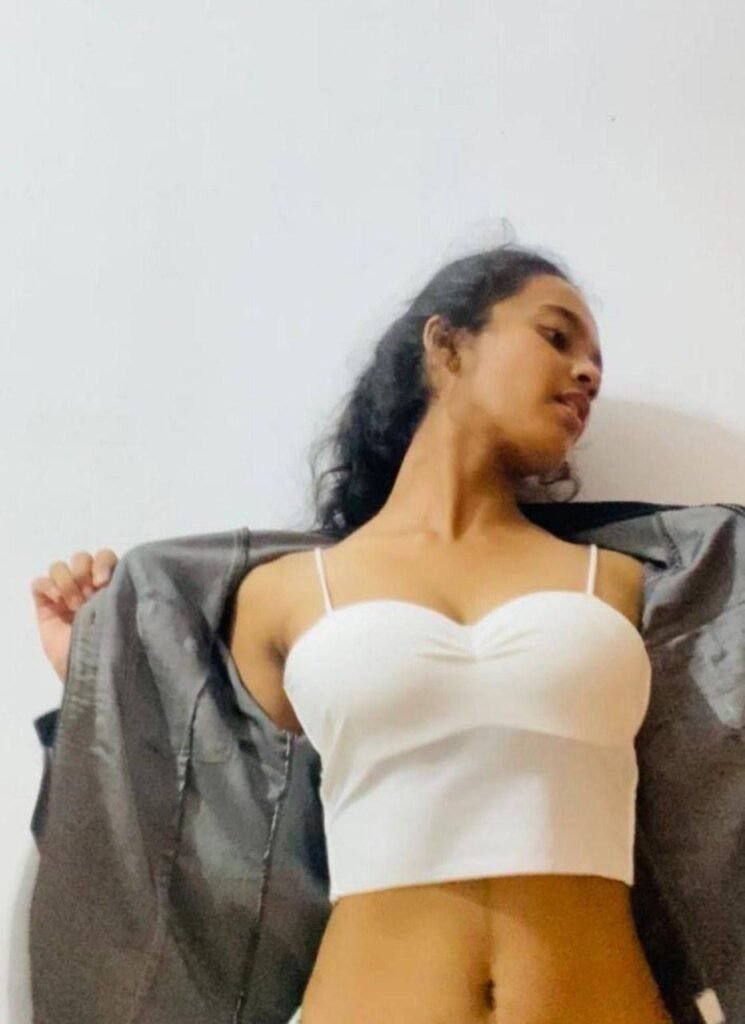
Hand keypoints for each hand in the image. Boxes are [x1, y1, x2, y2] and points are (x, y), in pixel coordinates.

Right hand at [30, 549, 118, 683]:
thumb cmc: (117, 646)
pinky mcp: (46, 608)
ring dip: (67, 581)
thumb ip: (128, 590)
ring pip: (60, 567)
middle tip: (90, 597)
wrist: (95, 674)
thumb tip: (131, 571)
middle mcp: (88, 589)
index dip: (103, 563)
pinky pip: (39, 583)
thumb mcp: (129, 614)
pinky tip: (58, 600)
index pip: (105, 557)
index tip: (105, 583)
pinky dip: (47, 586)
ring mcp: (66, 598)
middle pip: (81, 558)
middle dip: (84, 573)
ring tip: (74, 606)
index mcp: (112, 586)